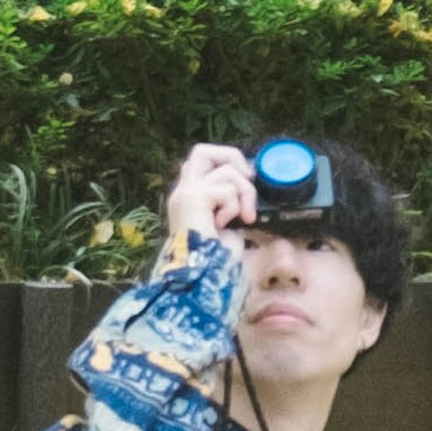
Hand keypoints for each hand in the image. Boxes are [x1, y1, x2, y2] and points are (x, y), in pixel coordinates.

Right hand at [162, 140, 255, 257]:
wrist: (203, 280)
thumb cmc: (217, 259)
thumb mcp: (228, 223)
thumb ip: (230, 202)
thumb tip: (249, 182)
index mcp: (188, 197)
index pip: (201, 160)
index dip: (226, 161)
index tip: (246, 180)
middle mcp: (181, 193)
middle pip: (202, 150)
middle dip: (232, 159)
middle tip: (248, 181)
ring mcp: (185, 196)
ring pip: (226, 171)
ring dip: (244, 193)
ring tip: (244, 217)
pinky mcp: (193, 201)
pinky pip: (225, 189)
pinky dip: (234, 206)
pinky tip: (228, 225)